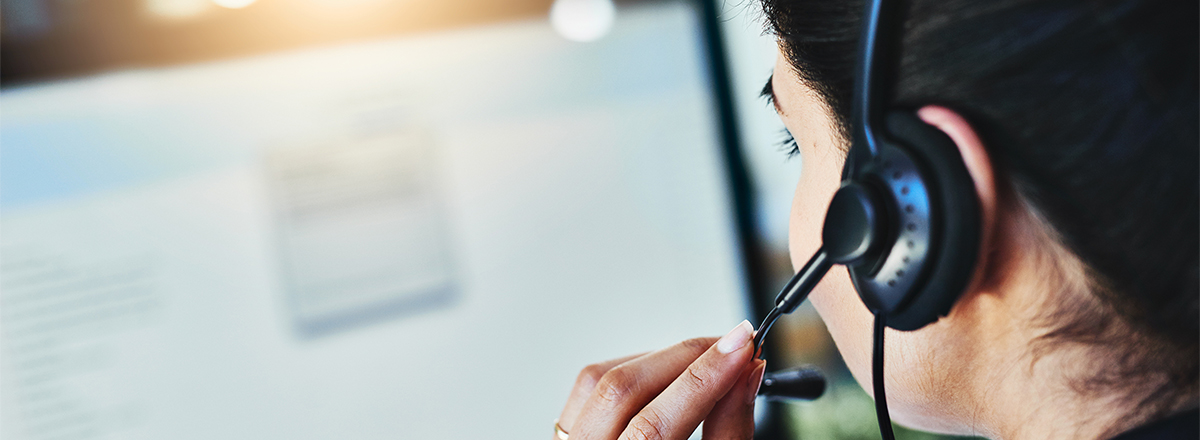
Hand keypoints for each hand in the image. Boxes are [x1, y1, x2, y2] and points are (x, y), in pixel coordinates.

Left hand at [555, 321, 765, 439]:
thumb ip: (727, 430)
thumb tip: (746, 373)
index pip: (655, 424)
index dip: (704, 378)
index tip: (744, 346)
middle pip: (624, 388)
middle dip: (687, 358)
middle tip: (737, 344)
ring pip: (601, 378)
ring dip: (660, 360)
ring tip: (708, 359)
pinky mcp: (567, 429)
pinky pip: (591, 386)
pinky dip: (634, 370)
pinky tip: (668, 373)